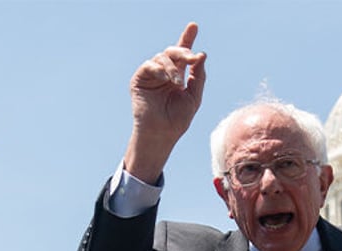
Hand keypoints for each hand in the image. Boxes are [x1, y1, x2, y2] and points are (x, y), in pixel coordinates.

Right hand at [125, 22, 206, 182]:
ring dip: (172, 67)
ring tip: (178, 82)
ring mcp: (152, 75)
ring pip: (162, 57)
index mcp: (178, 76)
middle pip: (173, 52)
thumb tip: (201, 55)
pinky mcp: (140, 79)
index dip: (188, 39)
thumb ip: (199, 76)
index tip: (194, 26)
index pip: (183, 55)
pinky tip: (166, 79)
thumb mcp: (194, 96)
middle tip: (191, 58)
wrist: (162, 133)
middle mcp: (165, 73)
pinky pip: (150, 66)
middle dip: (183, 52)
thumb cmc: (178, 119)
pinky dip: (159, 69)